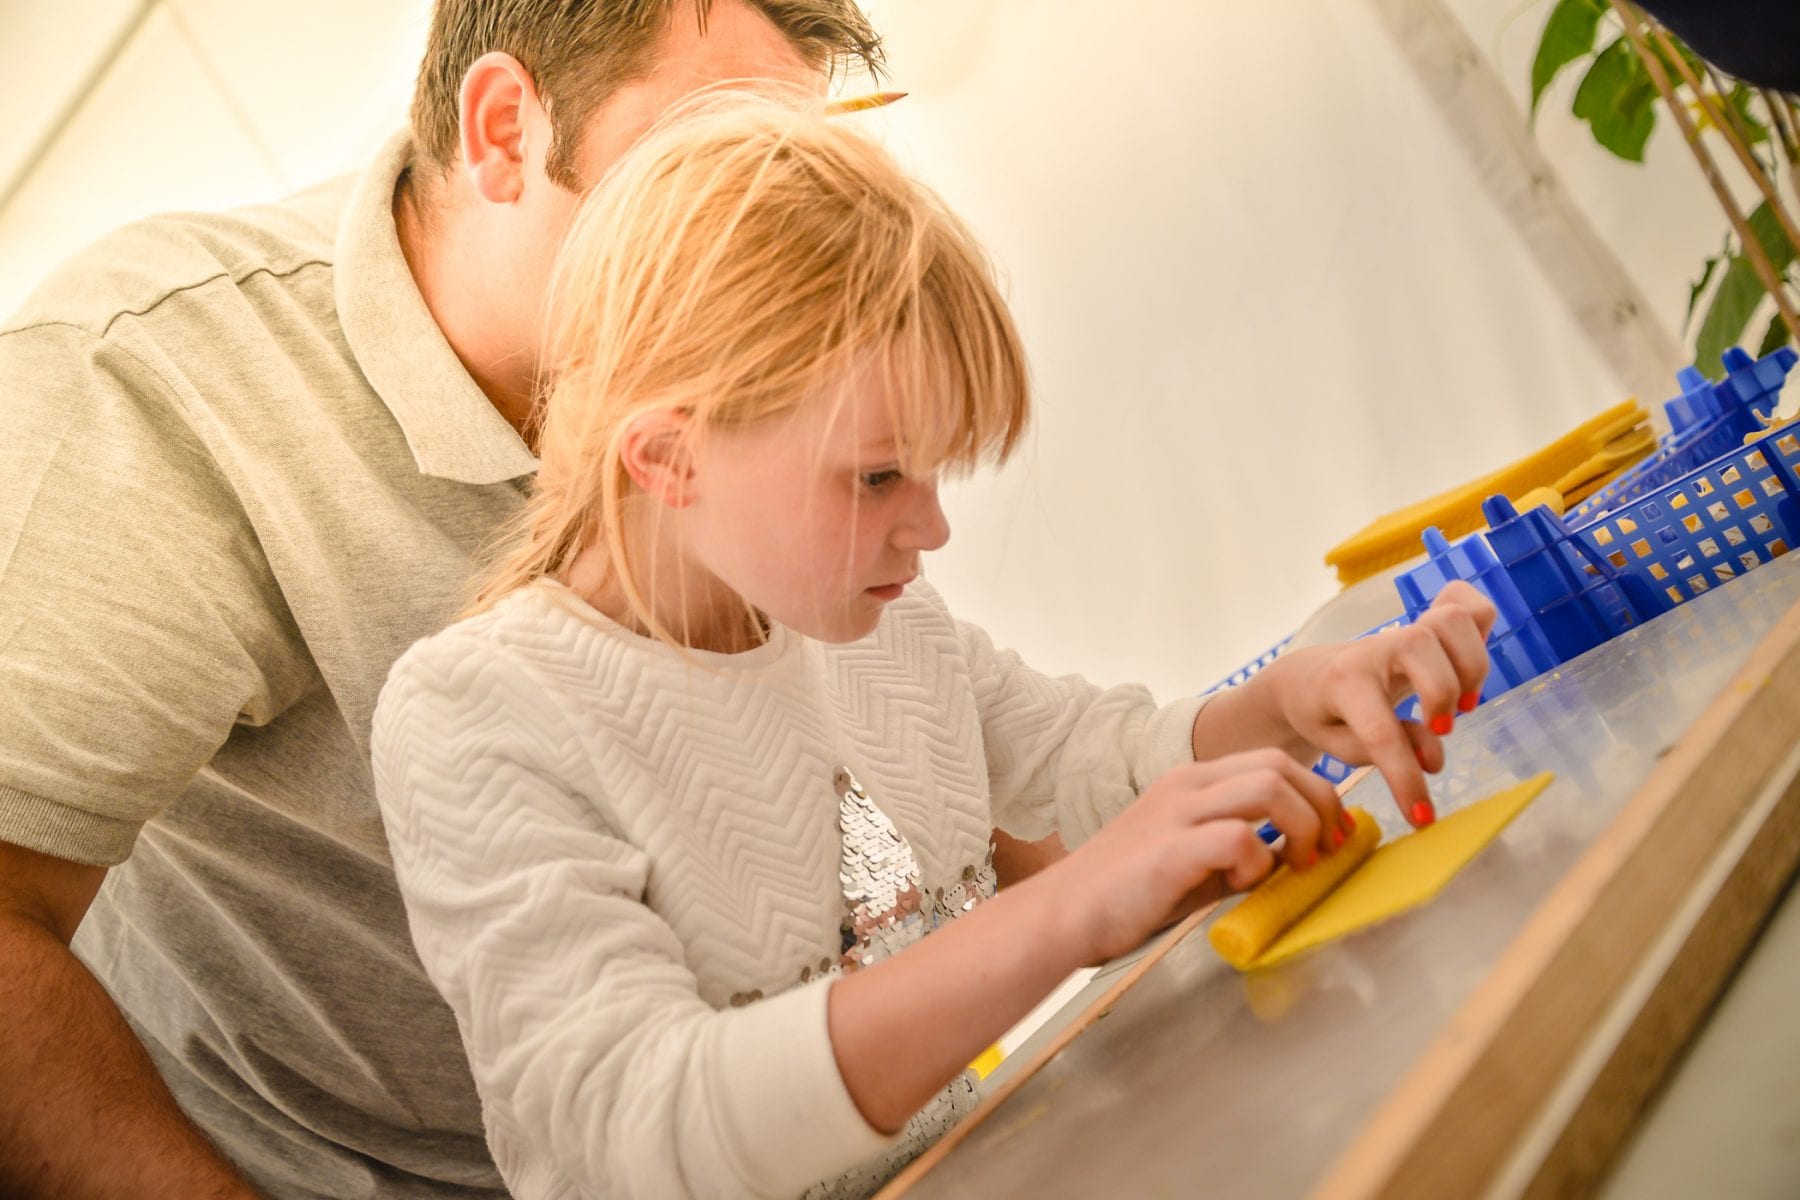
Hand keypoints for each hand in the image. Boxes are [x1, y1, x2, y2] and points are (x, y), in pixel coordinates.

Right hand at [1050, 750, 1355, 962]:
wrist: (1065, 914)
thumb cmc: (1127, 892)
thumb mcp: (1193, 858)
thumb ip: (1240, 849)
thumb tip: (1295, 856)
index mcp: (1192, 782)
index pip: (1273, 760)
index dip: (1317, 793)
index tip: (1334, 835)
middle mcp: (1186, 785)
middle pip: (1280, 764)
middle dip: (1322, 806)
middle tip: (1326, 852)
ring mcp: (1177, 812)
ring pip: (1269, 787)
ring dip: (1300, 828)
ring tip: (1294, 867)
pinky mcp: (1170, 849)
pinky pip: (1240, 838)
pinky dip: (1258, 863)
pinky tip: (1240, 886)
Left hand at [1257, 581, 1496, 826]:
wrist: (1306, 677)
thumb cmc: (1323, 715)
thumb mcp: (1336, 743)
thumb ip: (1377, 751)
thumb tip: (1433, 759)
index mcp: (1341, 683)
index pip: (1379, 731)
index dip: (1406, 778)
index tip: (1422, 816)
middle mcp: (1374, 649)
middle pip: (1420, 645)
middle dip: (1442, 691)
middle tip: (1441, 729)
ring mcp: (1401, 632)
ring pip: (1450, 621)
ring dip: (1470, 666)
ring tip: (1463, 705)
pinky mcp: (1424, 625)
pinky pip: (1463, 600)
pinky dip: (1481, 622)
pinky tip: (1472, 659)